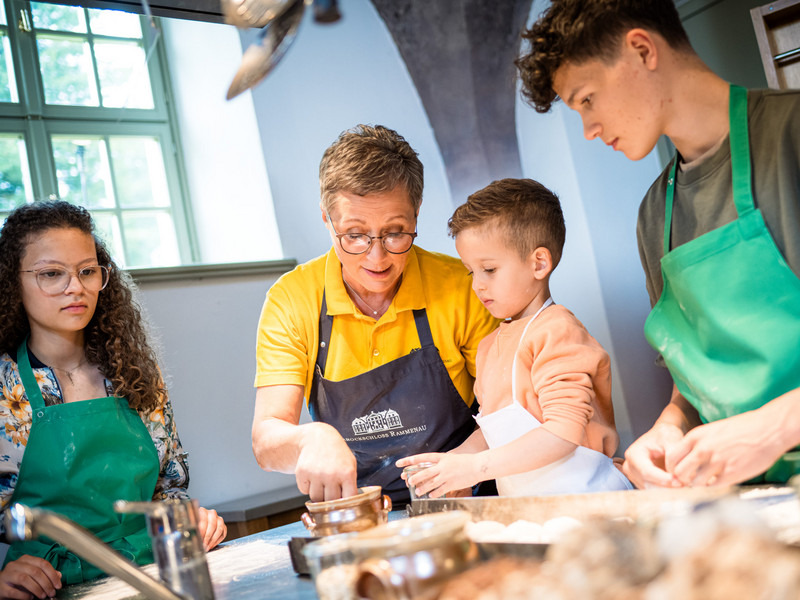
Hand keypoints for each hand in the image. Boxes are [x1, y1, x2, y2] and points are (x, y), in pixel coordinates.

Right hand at [0, 555, 60, 599]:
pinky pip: (14, 591)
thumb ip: (45, 573)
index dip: (53, 574)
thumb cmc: (17, 579)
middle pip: (35, 571)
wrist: (0, 584)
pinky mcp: (1, 587)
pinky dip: (25, 596)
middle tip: (51, 592)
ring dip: (37, 589)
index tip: (58, 585)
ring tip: (43, 596)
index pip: (43, 563)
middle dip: (46, 584)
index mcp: (26, 559)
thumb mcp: (32, 574)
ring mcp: (7, 575)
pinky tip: (30, 598)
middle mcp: (16, 565)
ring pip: (25, 579)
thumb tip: (59, 575)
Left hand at [196, 507, 226, 550]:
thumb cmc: (193, 524)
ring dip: (213, 540)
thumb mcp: (190, 525)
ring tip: (208, 546)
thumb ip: (192, 529)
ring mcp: (218, 519)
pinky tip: (212, 545)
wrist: (198, 523)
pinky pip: (223, 533)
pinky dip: (218, 541)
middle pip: (212, 525)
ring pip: (219, 529)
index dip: (202, 532)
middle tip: (204, 545)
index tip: (199, 540)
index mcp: (203, 511)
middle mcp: (212, 513)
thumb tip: (193, 538)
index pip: (204, 521)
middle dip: (208, 537)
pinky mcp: (223, 525)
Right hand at [296, 423, 357, 501]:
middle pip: (330, 502)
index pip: (348, 499)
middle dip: (330, 498)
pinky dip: (307, 486)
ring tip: (322, 480)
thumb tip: (349, 505)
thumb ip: (351, 484)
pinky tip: (312, 475)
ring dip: (318, 493)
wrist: (317, 438)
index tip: (344, 502)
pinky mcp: (302, 473)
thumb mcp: (350, 464)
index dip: (346, 503)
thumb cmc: (336, 453)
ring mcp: (316, 474)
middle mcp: (331, 474)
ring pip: (316, 499)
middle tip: (331, 487)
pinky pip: (304, 490)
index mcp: (347, 473)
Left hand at [397, 452, 482, 498]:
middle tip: (408, 481)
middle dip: (415, 477)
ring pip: (430, 483)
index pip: (422, 458)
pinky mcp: (452, 484)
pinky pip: (440, 490)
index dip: (410, 460)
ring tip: (417, 491)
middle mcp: (442, 466)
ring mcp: (446, 476)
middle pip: (424, 472)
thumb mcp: (451, 458)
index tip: (401, 463)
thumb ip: (440, 462)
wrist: (478, 466)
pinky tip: (430, 496)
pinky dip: (434, 494)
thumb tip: (430, 467)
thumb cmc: (465, 461)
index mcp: (441, 457)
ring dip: (423, 488)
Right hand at [623, 423, 684, 488]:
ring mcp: (635, 476)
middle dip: (668, 487)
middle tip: (686, 485)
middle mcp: (630, 467)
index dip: (663, 479)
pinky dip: (667, 490)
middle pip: (649, 484)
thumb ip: (672, 456)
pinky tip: (679, 485)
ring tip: (685, 484)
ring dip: (668, 490)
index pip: (647, 472)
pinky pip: (655, 491)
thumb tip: (675, 474)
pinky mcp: (642, 482)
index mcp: (634, 454)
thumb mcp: (671, 439)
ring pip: (652, 490)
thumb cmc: (665, 435)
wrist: (663, 436)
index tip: (679, 481)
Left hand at [665, 409, 786, 486]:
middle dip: (681, 479)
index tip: (676, 472)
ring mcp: (717, 463)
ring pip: (694, 482)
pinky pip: (712, 486)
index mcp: (696, 437)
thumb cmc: (741, 429)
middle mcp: (703, 449)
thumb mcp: (712, 430)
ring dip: (696, 484)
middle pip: (679, 472)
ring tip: (703, 481)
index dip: (671, 467)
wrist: (767, 430)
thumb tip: (685, 460)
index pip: (671, 457)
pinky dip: (711, 487)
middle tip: (687, 481)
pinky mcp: (731, 474)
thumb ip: (697, 444)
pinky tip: (717, 481)